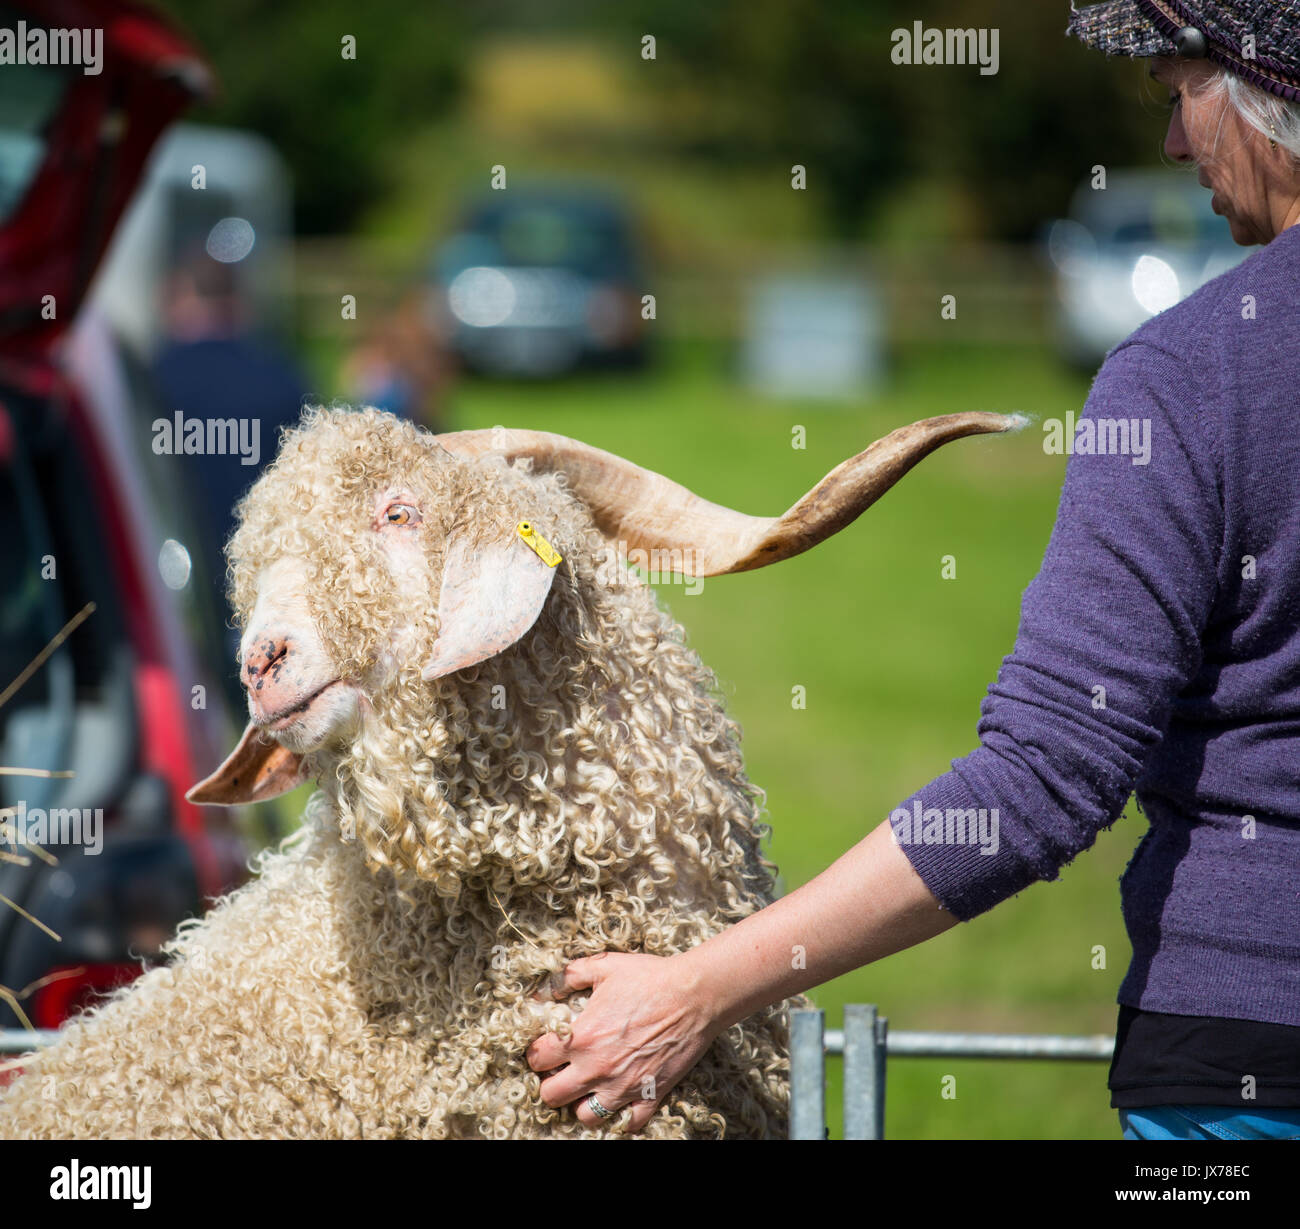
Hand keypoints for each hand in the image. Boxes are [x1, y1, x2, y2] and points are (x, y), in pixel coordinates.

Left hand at [526, 950, 723, 1133]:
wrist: (694, 994)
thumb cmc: (649, 977)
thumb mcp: (604, 966)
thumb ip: (568, 976)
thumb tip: (543, 989)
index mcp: (581, 1037)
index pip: (537, 1059)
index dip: (538, 1051)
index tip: (547, 1046)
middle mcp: (596, 1068)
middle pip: (552, 1096)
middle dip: (552, 1083)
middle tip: (563, 1070)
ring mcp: (623, 1086)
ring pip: (586, 1117)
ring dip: (583, 1103)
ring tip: (590, 1087)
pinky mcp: (650, 1095)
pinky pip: (630, 1123)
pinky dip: (624, 1116)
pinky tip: (623, 1100)